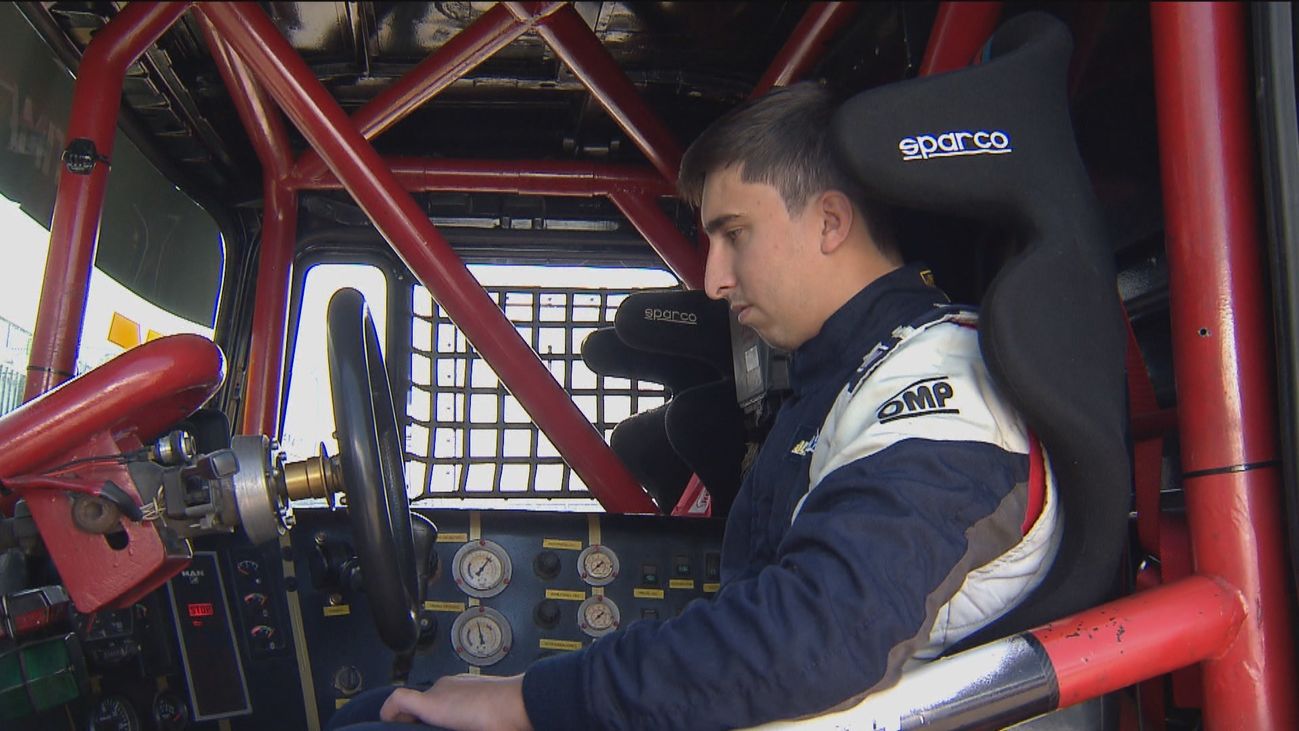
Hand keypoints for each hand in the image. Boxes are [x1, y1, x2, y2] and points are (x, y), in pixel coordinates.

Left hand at [380, 673, 531, 730]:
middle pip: (426, 703)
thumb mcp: (492, 719)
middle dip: (419, 721)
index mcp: (468, 691)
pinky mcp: (430, 701)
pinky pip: (398, 701)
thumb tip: (481, 723)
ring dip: (407, 720)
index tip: (437, 728)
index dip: (435, 718)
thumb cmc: (513, 715)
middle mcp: (451, 687)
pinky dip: (389, 712)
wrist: (518, 704)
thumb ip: (479, 719)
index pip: (443, 702)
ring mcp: (440, 692)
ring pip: (412, 705)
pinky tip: (389, 724)